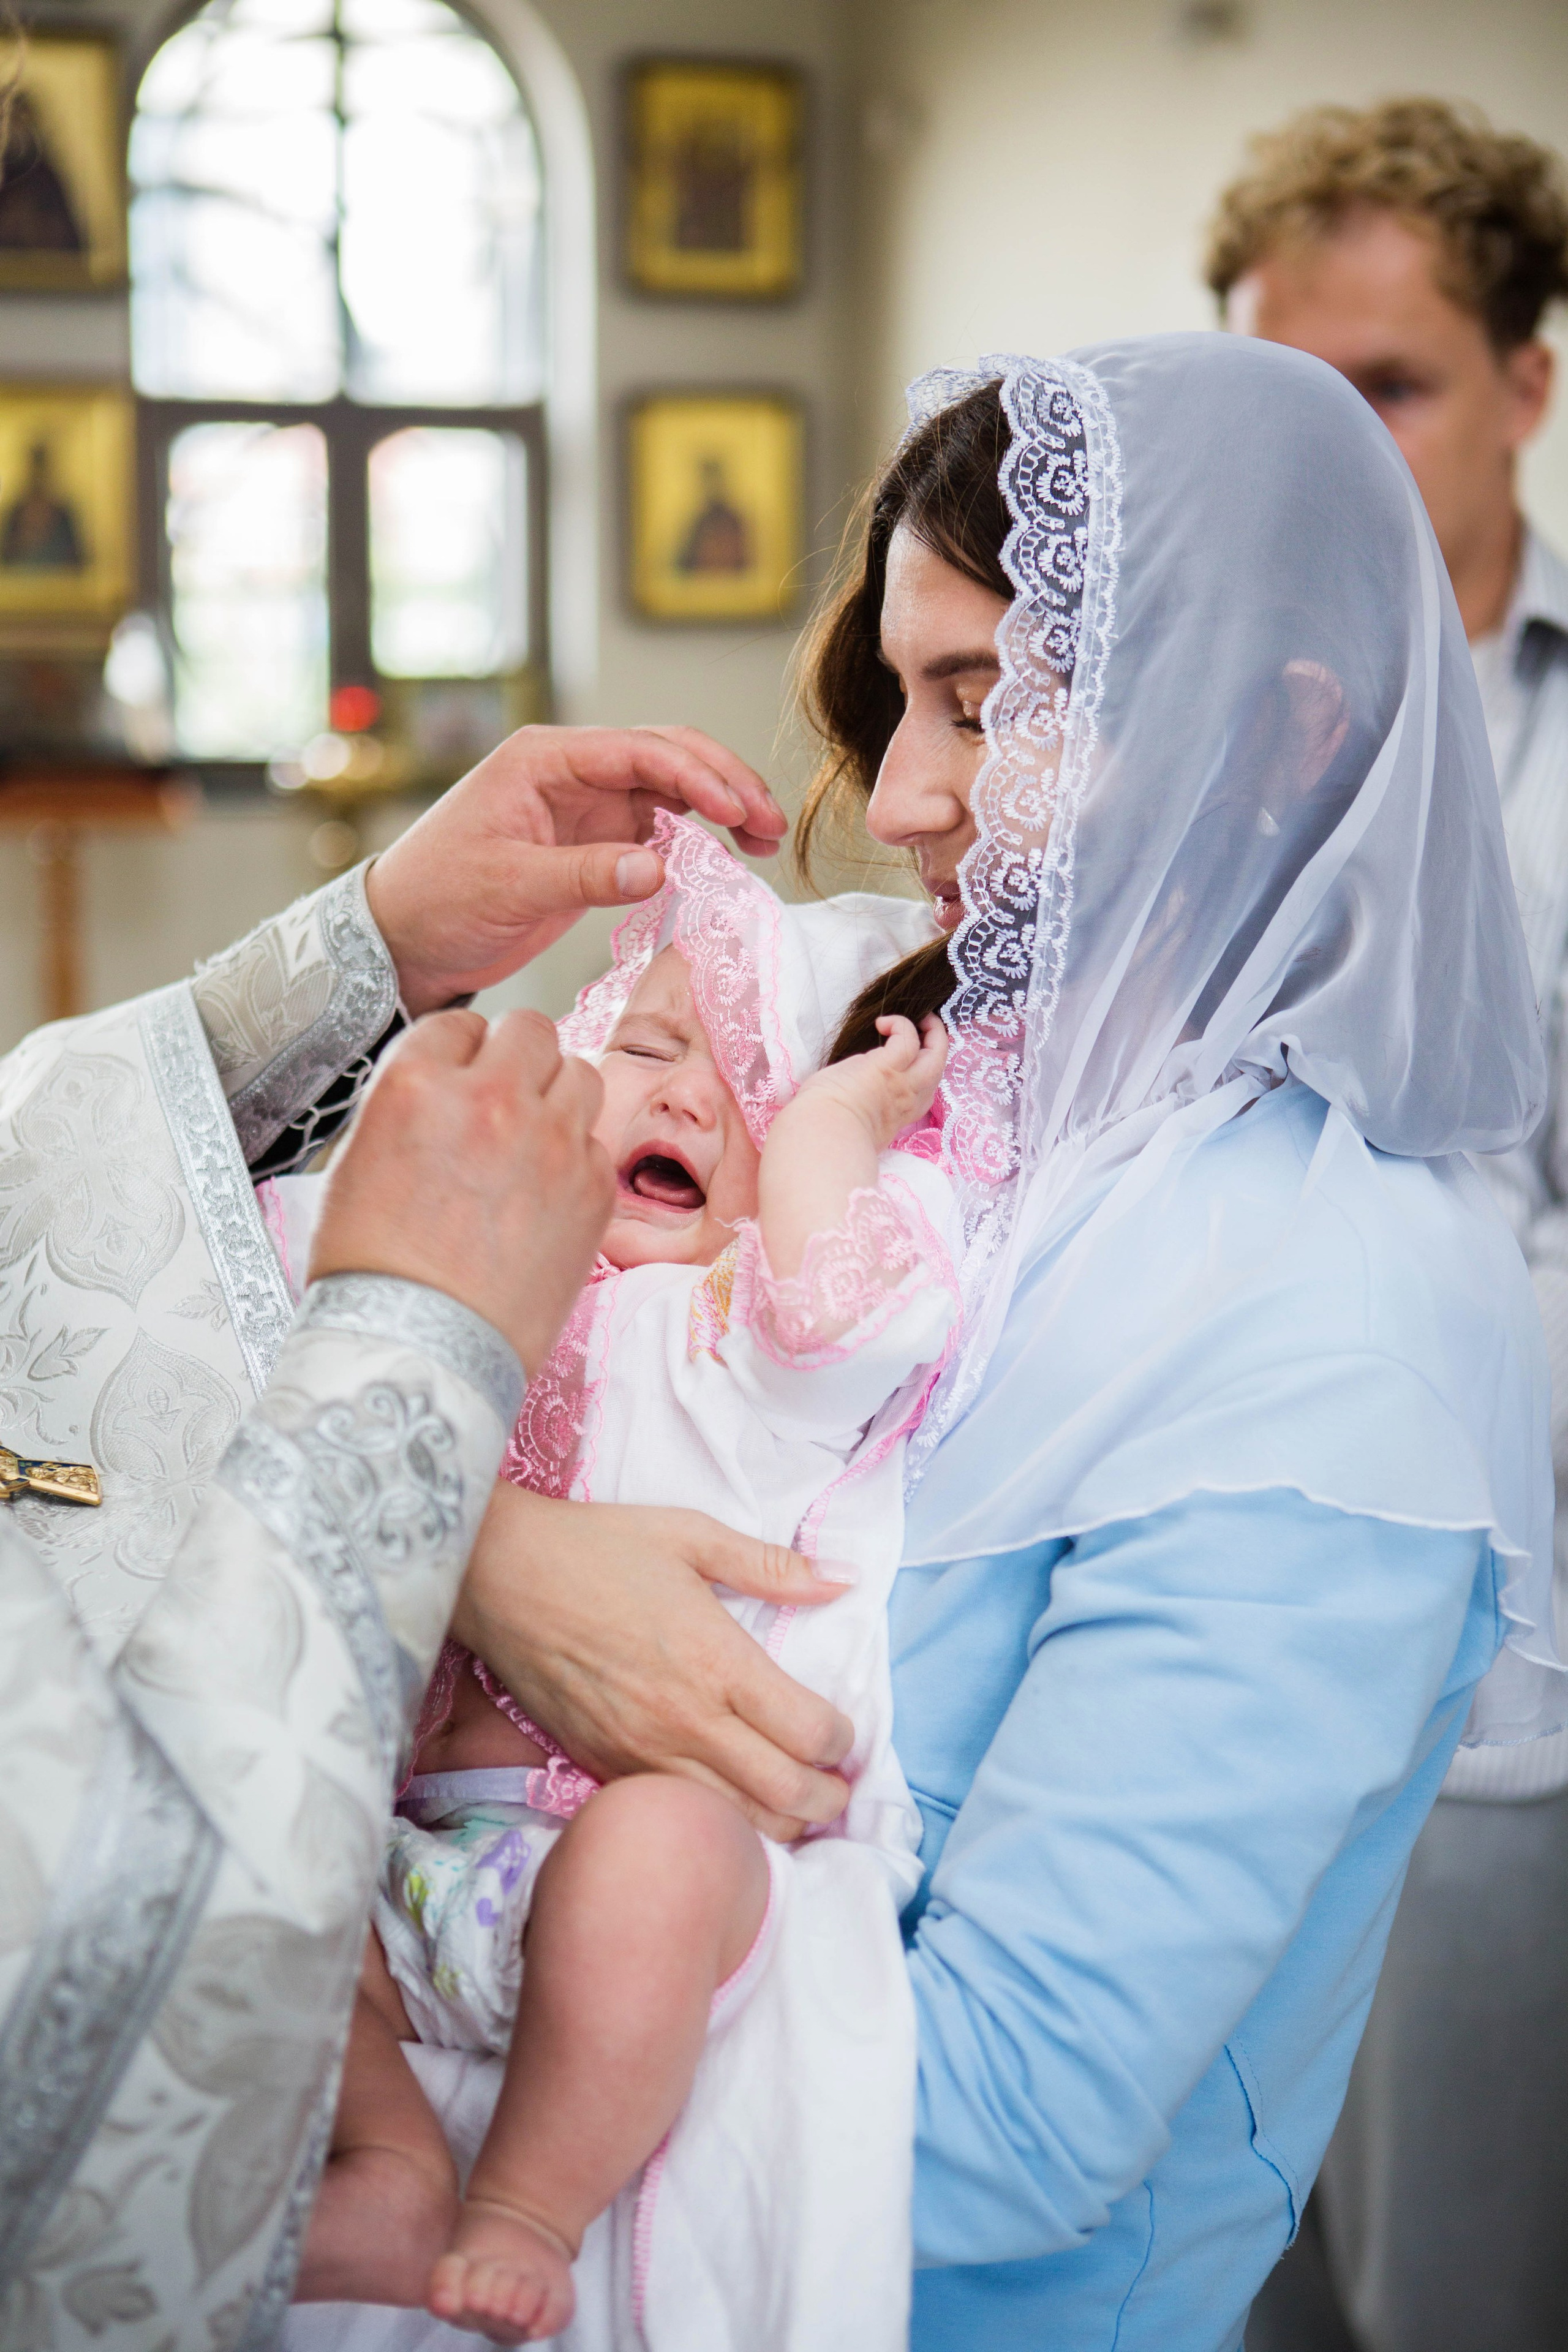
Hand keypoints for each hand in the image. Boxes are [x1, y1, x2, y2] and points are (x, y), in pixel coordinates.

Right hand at [308, 1009, 611, 1376]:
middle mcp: (492, 1099)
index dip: (458, 1053)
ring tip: (531, 1136)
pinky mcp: (595, 1188)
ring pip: (578, 1072)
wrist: (421, 1352)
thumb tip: (447, 1086)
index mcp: (417, 1084)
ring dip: (554, 1093)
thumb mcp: (359, 1164)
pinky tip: (546, 1191)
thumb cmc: (376, 1274)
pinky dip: (575, 1155)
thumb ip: (411, 1105)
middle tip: (501, 1097)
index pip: (457, 1025)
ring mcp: (552, 1141)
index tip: (460, 1077)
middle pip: (529, 1031)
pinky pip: (596, 1140)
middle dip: (514, 1058)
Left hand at [366, 725, 787, 1013]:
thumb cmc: (437, 899)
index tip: (738, 810)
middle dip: (724, 783)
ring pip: (670, 791)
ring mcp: (585, 806)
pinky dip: (696, 841)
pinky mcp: (593, 842)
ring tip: (763, 841)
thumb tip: (658, 867)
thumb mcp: (508, 887)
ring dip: (719, 809)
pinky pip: (657, 830)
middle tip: (769, 824)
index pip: (638, 750)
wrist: (403, 938)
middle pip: (667, 757)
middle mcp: (570, 772)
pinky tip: (726, 860)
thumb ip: (584, 875)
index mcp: (544, 760)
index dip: (696, 776)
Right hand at [451, 1485, 854, 1840]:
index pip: (809, 1732)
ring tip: (792, 1801)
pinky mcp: (604, 1768)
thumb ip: (773, 1566)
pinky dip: (716, 1824)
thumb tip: (844, 1579)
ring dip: (779, 1824)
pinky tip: (727, 1800)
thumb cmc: (598, 1548)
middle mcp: (685, 1720)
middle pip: (785, 1797)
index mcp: (717, 1660)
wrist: (500, 1576)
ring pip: (735, 1826)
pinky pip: (676, 1817)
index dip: (843, 1741)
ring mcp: (642, 1754)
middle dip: (828, 1801)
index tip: (842, 1731)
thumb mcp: (691, 1536)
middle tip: (836, 1786)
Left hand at [786, 1014, 947, 1153]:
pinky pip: (907, 1037)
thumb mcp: (860, 1122)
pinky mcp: (887, 1067)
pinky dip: (900, 1024)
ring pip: (936, 1052)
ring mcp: (902, 1083)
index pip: (925, 1091)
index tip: (911, 1057)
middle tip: (925, 1026)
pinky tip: (881, 1024)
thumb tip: (858, 1094)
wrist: (822, 1135)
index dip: (923, 1070)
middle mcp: (909, 1101)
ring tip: (917, 1018)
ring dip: (931, 1029)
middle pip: (939, 1068)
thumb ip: (869, 1108)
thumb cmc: (828, 1130)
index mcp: (902, 1116)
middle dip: (938, 1043)